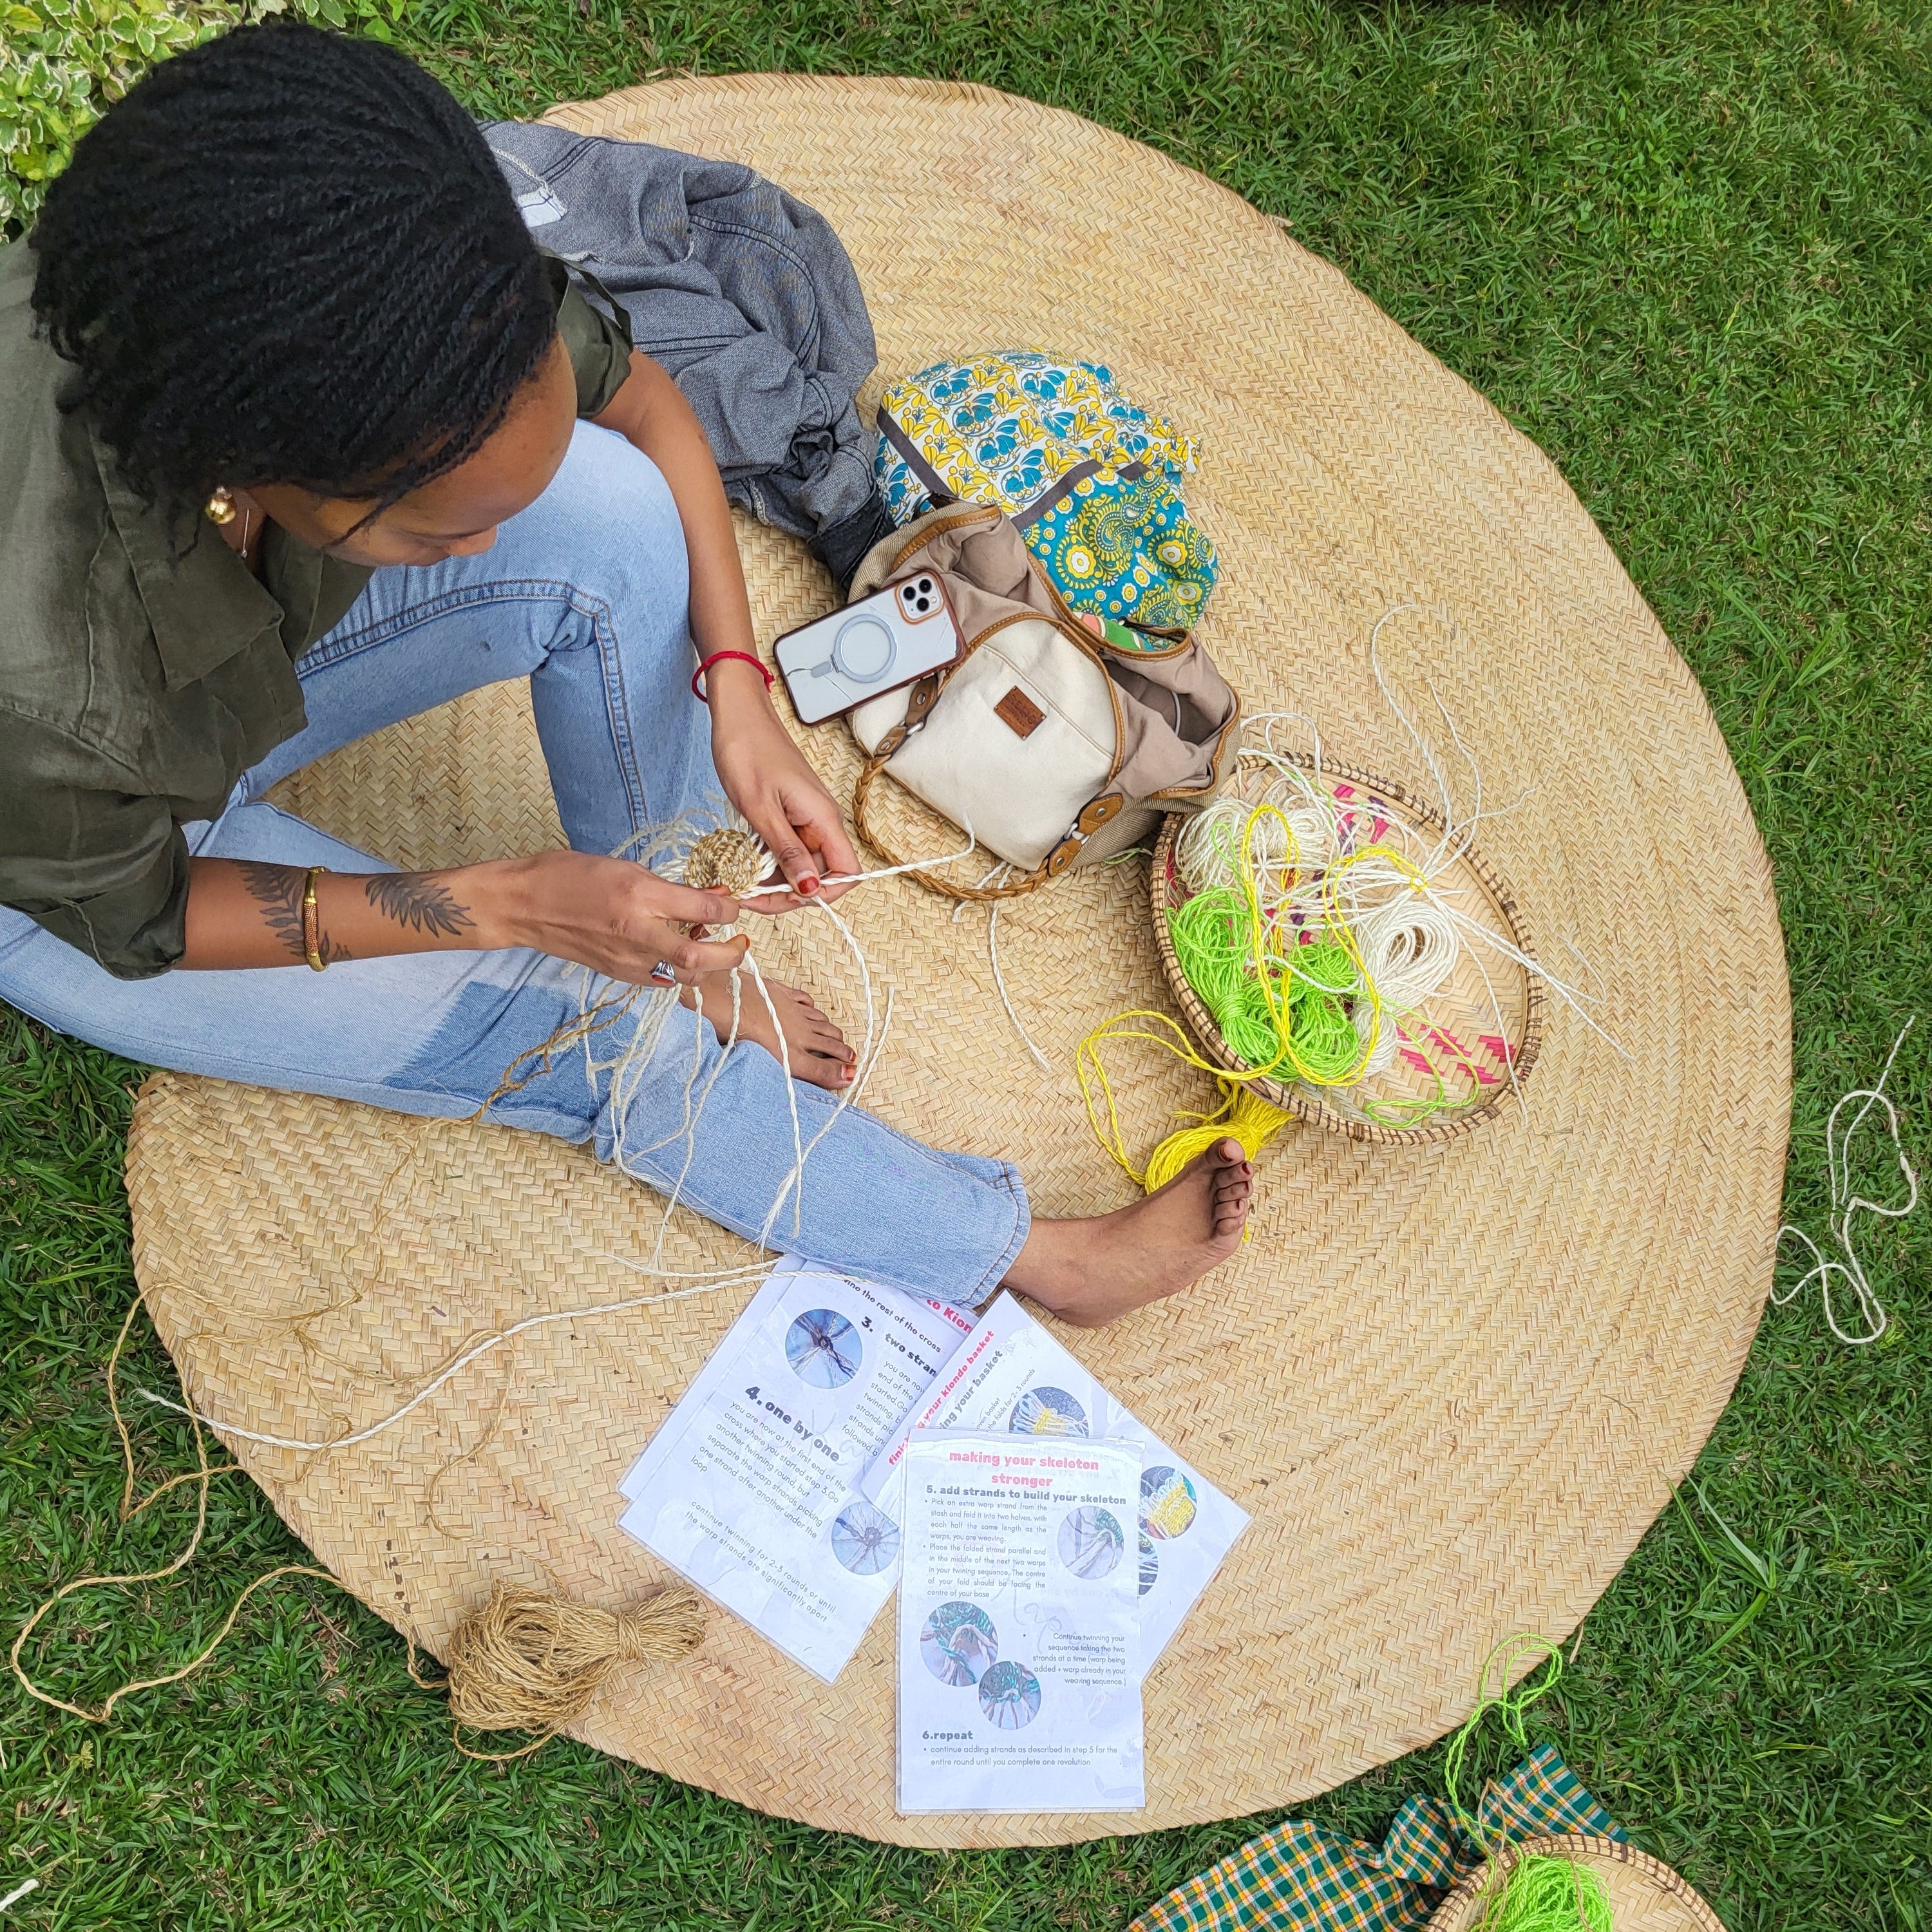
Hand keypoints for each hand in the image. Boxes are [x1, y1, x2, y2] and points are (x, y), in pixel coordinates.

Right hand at [480, 850, 746, 983]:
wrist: (524, 905)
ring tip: (708, 946)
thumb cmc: (570, 874)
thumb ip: (672, 886)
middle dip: (731, 955)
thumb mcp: (626, 867)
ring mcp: (626, 959)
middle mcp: (637, 932)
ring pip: (684, 976)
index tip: (736, 907)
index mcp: (641, 896)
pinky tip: (676, 955)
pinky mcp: (617, 974)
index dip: (731, 910)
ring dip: (706, 965)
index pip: (704, 910)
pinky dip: (678, 971)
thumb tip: (713, 895)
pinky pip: (660, 980)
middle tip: (741, 944)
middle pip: (701, 959)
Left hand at [706, 659, 860, 911]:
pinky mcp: (790, 816)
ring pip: (800, 866)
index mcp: (823, 819)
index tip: (782, 898)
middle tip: (748, 895)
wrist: (738, 716)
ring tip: (738, 881)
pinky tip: (742, 864)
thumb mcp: (761, 808)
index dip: (821, 895)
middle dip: (787, 894)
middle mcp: (821, 822)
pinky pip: (786, 850)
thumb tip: (809, 890)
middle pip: (820, 876)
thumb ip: (786, 851)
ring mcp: (806, 819)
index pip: (846, 874)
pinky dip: (765, 863)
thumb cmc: (747, 751)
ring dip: (772, 881)